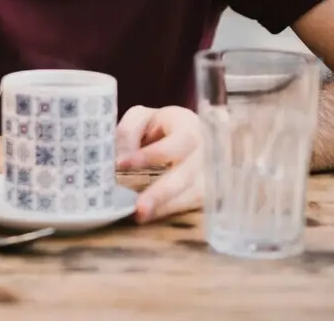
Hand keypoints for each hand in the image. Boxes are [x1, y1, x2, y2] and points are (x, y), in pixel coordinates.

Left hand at [115, 105, 203, 222]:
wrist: (181, 135)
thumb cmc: (158, 126)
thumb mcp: (140, 118)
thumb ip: (129, 133)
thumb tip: (122, 161)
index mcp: (188, 125)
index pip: (179, 140)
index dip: (152, 154)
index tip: (122, 164)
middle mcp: (206, 149)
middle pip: (189, 173)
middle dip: (163, 192)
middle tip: (139, 208)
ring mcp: (212, 172)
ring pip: (196, 194)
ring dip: (168, 206)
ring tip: (141, 215)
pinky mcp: (210, 192)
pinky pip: (194, 205)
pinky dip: (172, 210)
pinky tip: (152, 215)